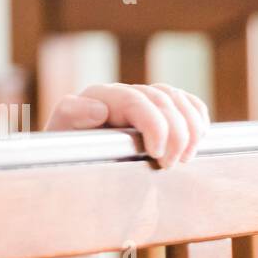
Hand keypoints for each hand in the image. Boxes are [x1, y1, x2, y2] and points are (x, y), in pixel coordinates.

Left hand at [44, 83, 209, 167]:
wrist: (70, 164)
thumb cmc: (64, 154)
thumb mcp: (59, 137)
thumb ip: (71, 117)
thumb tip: (99, 108)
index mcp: (97, 96)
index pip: (135, 100)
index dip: (154, 125)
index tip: (157, 155)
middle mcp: (120, 93)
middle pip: (161, 99)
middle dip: (175, 133)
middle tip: (171, 164)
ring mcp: (141, 99)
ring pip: (176, 98)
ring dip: (190, 127)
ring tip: (185, 157)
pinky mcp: (156, 110)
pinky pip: (185, 102)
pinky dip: (197, 117)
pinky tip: (198, 138)